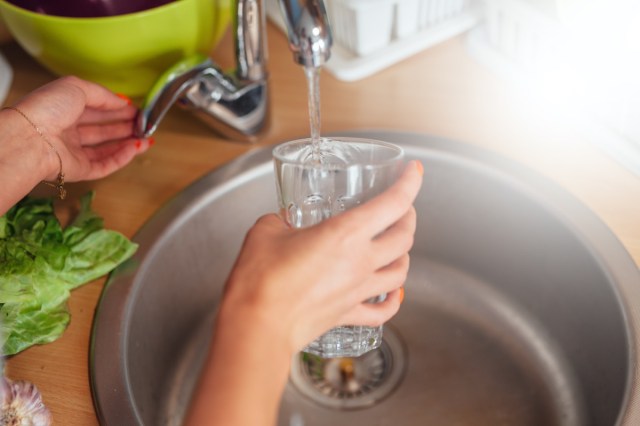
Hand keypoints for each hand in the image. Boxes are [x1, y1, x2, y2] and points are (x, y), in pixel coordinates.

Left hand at [13, 75, 151, 181]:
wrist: (32, 139)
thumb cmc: (46, 109)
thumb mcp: (77, 88)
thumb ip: (103, 94)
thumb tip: (122, 102)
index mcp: (63, 109)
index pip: (95, 109)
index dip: (116, 108)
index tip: (136, 109)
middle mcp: (67, 131)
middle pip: (102, 130)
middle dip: (125, 126)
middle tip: (144, 124)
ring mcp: (73, 152)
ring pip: (106, 149)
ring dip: (128, 143)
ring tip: (147, 138)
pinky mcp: (79, 170)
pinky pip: (105, 165)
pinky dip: (122, 157)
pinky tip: (135, 148)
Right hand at [220, 160, 422, 353]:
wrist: (257, 325)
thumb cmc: (261, 280)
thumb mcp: (266, 231)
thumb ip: (280, 221)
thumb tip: (282, 222)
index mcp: (345, 233)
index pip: (393, 203)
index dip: (410, 183)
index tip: (414, 171)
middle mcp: (360, 262)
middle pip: (404, 237)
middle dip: (408, 218)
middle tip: (402, 209)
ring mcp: (358, 291)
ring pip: (400, 272)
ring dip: (404, 255)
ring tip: (398, 247)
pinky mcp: (348, 315)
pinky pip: (382, 311)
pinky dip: (393, 301)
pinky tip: (392, 296)